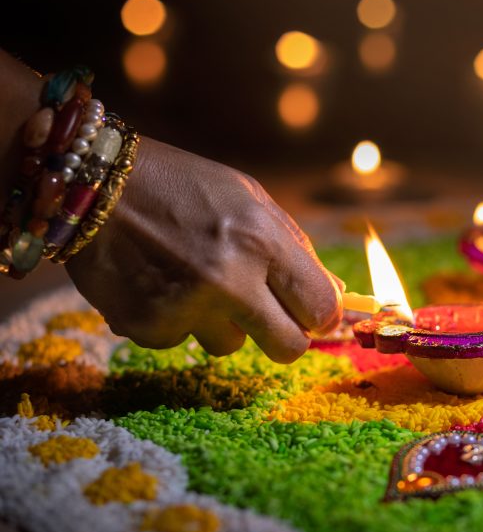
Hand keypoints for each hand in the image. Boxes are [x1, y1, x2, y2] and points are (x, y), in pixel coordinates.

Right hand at [66, 138, 342, 362]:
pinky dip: (175, 320)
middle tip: (270, 321)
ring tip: (193, 280)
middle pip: (288, 347)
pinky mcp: (147, 327)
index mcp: (263, 240)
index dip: (321, 315)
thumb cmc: (186, 186)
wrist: (97, 183)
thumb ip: (296, 248)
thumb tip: (336, 298)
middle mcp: (229, 279)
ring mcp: (186, 307)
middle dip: (286, 338)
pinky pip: (181, 341)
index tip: (311, 314)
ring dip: (221, 323)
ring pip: (229, 346)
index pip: (320, 307)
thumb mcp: (251, 199)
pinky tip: (158, 283)